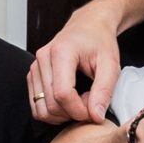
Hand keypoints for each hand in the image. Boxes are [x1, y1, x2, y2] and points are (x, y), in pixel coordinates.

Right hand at [28, 9, 124, 123]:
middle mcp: (42, 59)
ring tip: (80, 100)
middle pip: (51, 104)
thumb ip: (104, 90)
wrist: (88, 26)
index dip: (79, 110)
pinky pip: (37, 106)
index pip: (62, 94)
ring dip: (62, 114)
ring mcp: (34, 67)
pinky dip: (53, 112)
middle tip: (90, 102)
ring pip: (41, 109)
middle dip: (73, 113)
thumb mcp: (111, 64)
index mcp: (61, 52)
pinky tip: (69, 101)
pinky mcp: (33, 76)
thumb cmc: (100, 42)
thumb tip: (96, 116)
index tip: (94, 110)